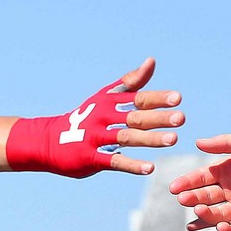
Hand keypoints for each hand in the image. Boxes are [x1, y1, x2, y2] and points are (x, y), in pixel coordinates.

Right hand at [4, 59, 183, 176]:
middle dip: (158, 118)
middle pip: (135, 117)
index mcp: (109, 102)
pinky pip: (113, 161)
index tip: (178, 98)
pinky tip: (149, 168)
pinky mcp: (90, 157)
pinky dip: (131, 164)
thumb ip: (131, 82)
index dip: (157, 98)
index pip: (137, 98)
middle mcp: (104, 118)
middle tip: (181, 118)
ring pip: (127, 138)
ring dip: (150, 139)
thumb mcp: (105, 97)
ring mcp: (96, 138)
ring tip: (173, 140)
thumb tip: (152, 62)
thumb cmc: (85, 117)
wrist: (49, 140)